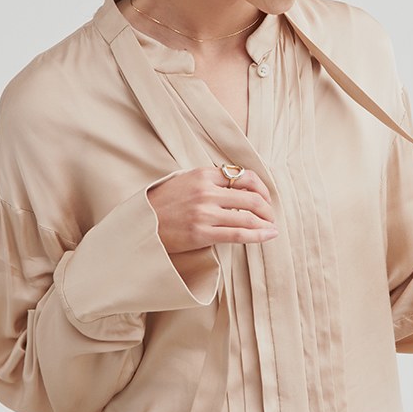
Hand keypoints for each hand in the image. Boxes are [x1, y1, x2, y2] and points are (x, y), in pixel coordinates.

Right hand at [147, 165, 278, 254]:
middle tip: (271, 216)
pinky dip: (258, 236)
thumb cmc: (162, 203)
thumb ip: (208, 180)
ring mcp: (204, 213)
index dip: (261, 188)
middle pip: (251, 197)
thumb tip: (236, 184)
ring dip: (266, 223)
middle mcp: (205, 192)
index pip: (243, 177)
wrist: (140, 224)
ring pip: (248, 217)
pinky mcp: (202, 233)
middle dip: (267, 208)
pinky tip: (267, 236)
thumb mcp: (183, 180)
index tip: (265, 197)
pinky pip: (238, 234)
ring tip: (272, 228)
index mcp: (202, 175)